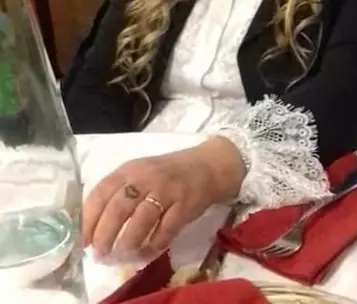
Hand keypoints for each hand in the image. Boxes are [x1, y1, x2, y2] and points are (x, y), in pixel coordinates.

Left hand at [83, 137, 245, 257]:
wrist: (207, 166)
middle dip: (104, 236)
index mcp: (129, 169)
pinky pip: (165, 230)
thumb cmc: (167, 172)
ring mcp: (166, 190)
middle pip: (117, 209)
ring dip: (128, 243)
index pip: (101, 193)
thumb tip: (93, 225)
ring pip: (140, 221)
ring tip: (122, 255)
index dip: (89, 219)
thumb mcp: (140, 172)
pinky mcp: (184, 204)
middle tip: (100, 254)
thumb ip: (118, 191)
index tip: (83, 240)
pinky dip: (153, 245)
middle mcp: (145, 177)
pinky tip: (147, 251)